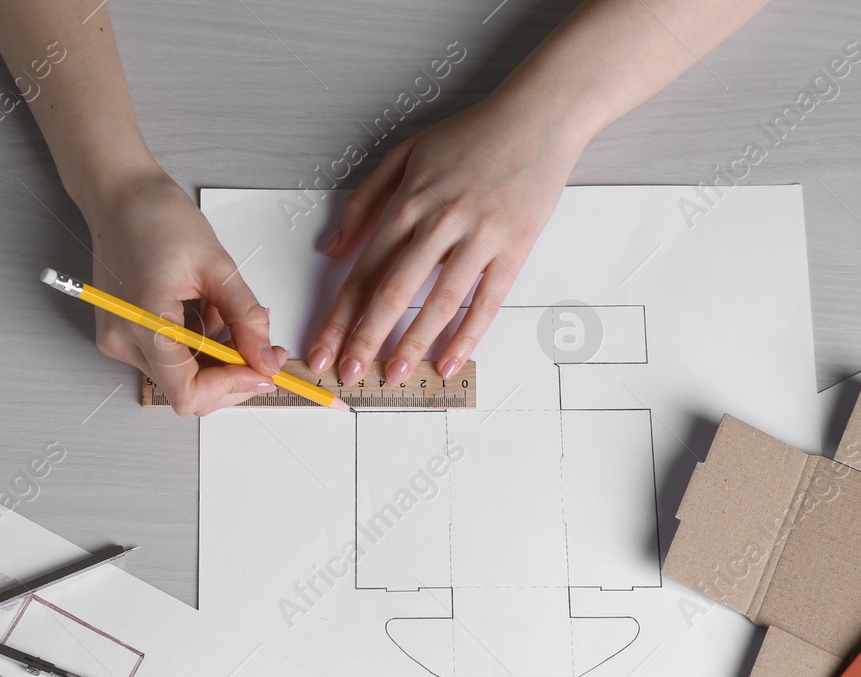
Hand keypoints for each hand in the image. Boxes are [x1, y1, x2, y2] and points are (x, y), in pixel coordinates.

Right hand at [80, 166, 285, 415]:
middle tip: (264, 349)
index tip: (262, 368)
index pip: (188, 392)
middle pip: (187, 391)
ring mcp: (119, 341)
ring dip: (216, 359)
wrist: (120, 196)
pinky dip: (197, 348)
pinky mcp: (122, 336)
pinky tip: (205, 314)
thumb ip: (246, 319)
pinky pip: (169, 360)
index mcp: (143, 320)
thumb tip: (267, 362)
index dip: (231, 387)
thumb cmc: (159, 218)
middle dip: (231, 375)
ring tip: (226, 313)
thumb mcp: (218, 265)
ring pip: (181, 378)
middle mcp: (123, 340)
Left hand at [306, 93, 587, 386]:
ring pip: (439, 300)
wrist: (537, 116)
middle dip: (366, 337)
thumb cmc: (471, 136)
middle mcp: (439, 221)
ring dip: (414, 343)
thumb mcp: (404, 154)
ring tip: (395, 375)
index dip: (340, 314)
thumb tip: (332, 248)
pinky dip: (469, 334)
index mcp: (408, 201)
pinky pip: (487, 300)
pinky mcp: (514, 247)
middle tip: (348, 374)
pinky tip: (451, 361)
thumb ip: (364, 201)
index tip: (323, 346)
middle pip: (394, 289)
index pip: (364, 269)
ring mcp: (479, 236)